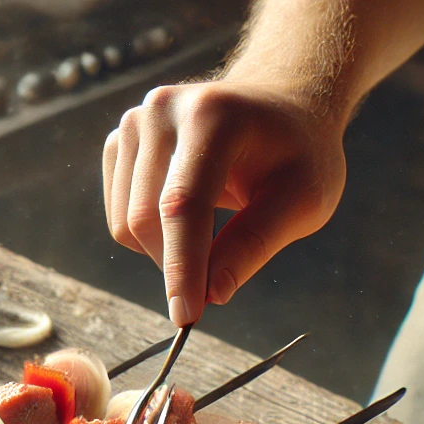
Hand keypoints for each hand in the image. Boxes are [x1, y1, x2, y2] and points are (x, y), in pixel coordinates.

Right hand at [103, 81, 346, 325]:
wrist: (282, 106)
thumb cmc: (299, 154)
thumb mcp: (303, 200)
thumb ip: (254, 245)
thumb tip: (211, 294)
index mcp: (213, 115)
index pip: (182, 204)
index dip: (182, 266)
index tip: (187, 317)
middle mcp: (163, 109)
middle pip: (145, 218)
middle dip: (177, 266)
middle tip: (216, 282)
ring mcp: (135, 121)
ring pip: (126, 222)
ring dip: (165, 252)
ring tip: (213, 236)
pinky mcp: (119, 141)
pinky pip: (119, 214)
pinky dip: (149, 236)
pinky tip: (188, 219)